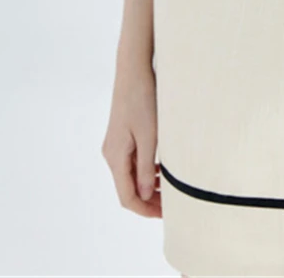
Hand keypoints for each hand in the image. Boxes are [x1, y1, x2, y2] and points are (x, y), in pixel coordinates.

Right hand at [101, 54, 161, 218]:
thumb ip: (146, 168)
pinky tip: (162, 168)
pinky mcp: (121, 136)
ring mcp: (115, 145)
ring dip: (148, 185)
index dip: (145, 209)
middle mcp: (111, 154)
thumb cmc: (142, 99)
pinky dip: (145, 170)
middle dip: (148, 200)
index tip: (165, 214)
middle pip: (128, 188)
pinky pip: (132, 162)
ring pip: (130, 175)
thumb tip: (146, 195)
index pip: (127, 196)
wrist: (133, 70)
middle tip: (172, 204)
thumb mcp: (149, 136)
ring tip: (170, 188)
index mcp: (115, 157)